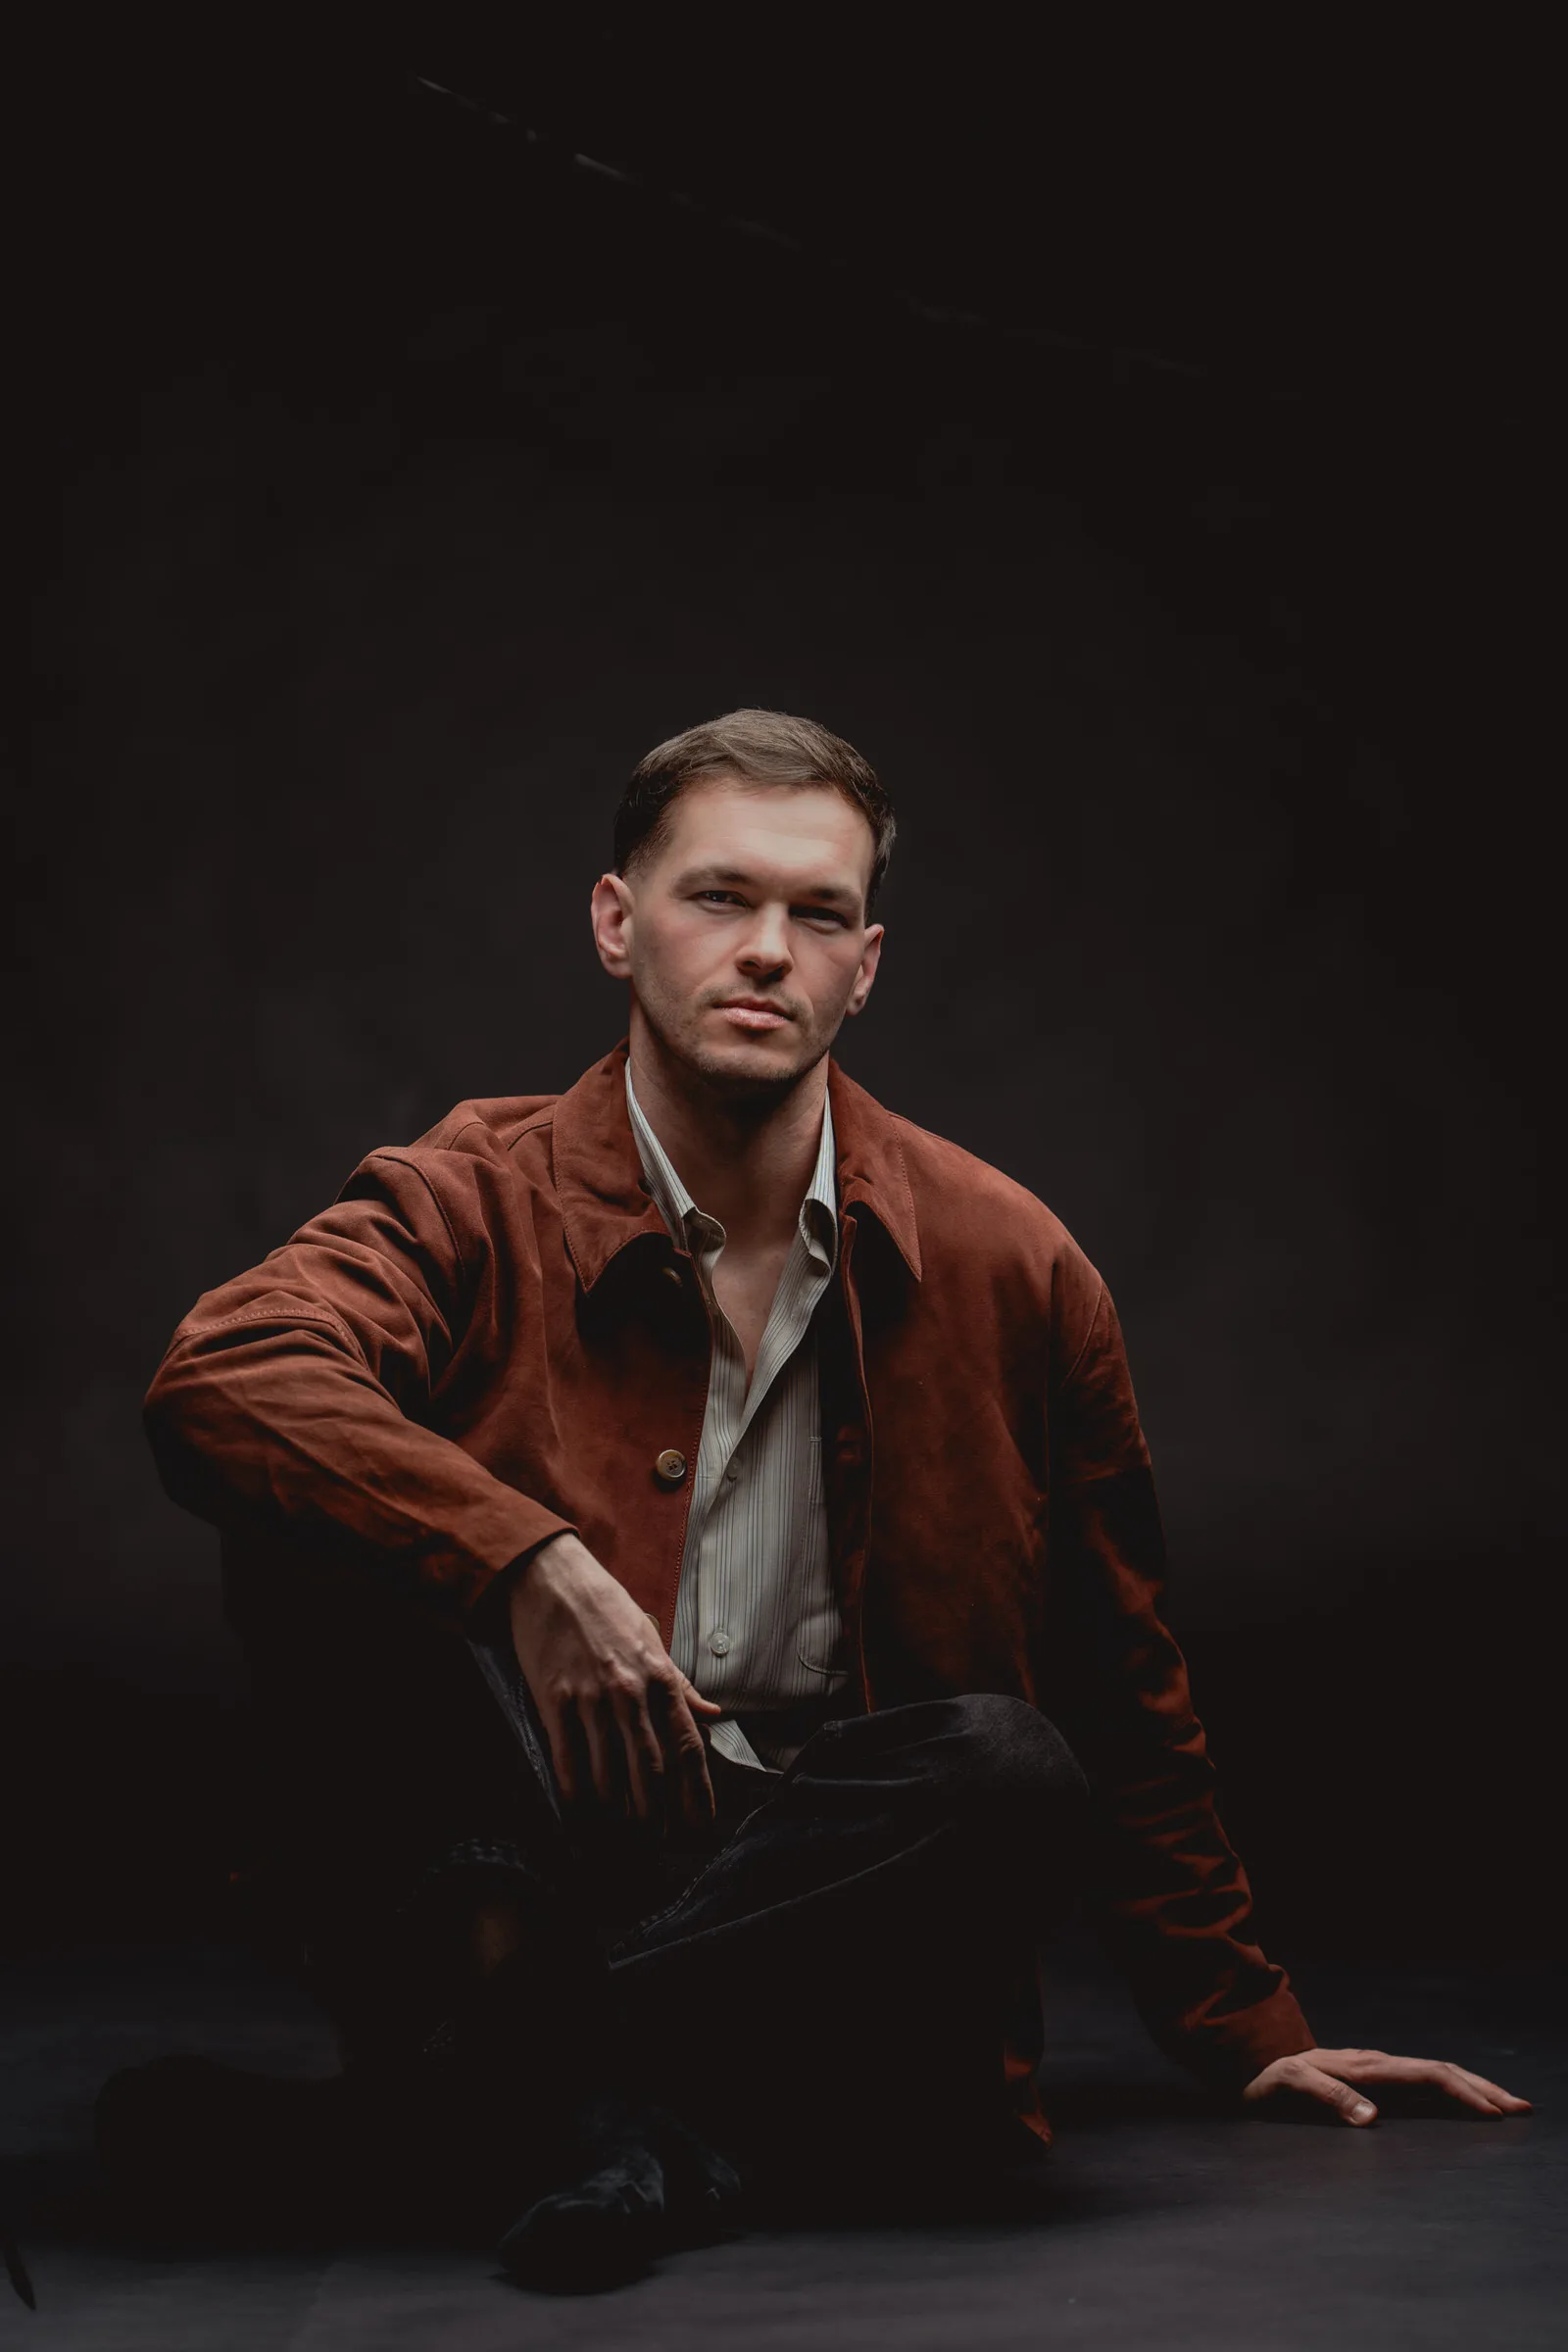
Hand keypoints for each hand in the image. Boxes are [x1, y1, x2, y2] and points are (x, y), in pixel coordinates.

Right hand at [508, 1531, 721, 1828]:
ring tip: (622, 1835)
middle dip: (657, 1814)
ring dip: (617, 1812)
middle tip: (657, 1842)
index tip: (701, 1824)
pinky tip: (581, 1810)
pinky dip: (575, 1792)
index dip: (697, 1792)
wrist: (552, 1578)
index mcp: (660, 1677)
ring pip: (608, 1773)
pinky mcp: (554, 1700)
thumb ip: (681, 1683)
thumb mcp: (652, 1638)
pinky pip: (567, 1759)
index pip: (687, 1746)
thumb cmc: (605, 1608)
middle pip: (650, 1770)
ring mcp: (590, 1699)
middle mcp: (630, 1692)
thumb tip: (714, 1714)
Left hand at [1243, 2046, 1531, 2125]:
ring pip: (1434, 2074)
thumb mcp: (1288, 2084)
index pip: (1426, 2075)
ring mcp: (1375, 2071)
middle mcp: (1376, 2065)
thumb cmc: (1266, 2078)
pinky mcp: (1369, 2081)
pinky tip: (1460, 2102)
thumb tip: (1373, 2119)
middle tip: (1521, 2108)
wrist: (1245, 2061)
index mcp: (1365, 2066)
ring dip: (1471, 2088)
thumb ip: (1328, 2098)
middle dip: (1482, 2089)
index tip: (1493, 2114)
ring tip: (1503, 2105)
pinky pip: (1418, 2084)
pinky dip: (1449, 2091)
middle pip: (1440, 2071)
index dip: (1462, 2092)